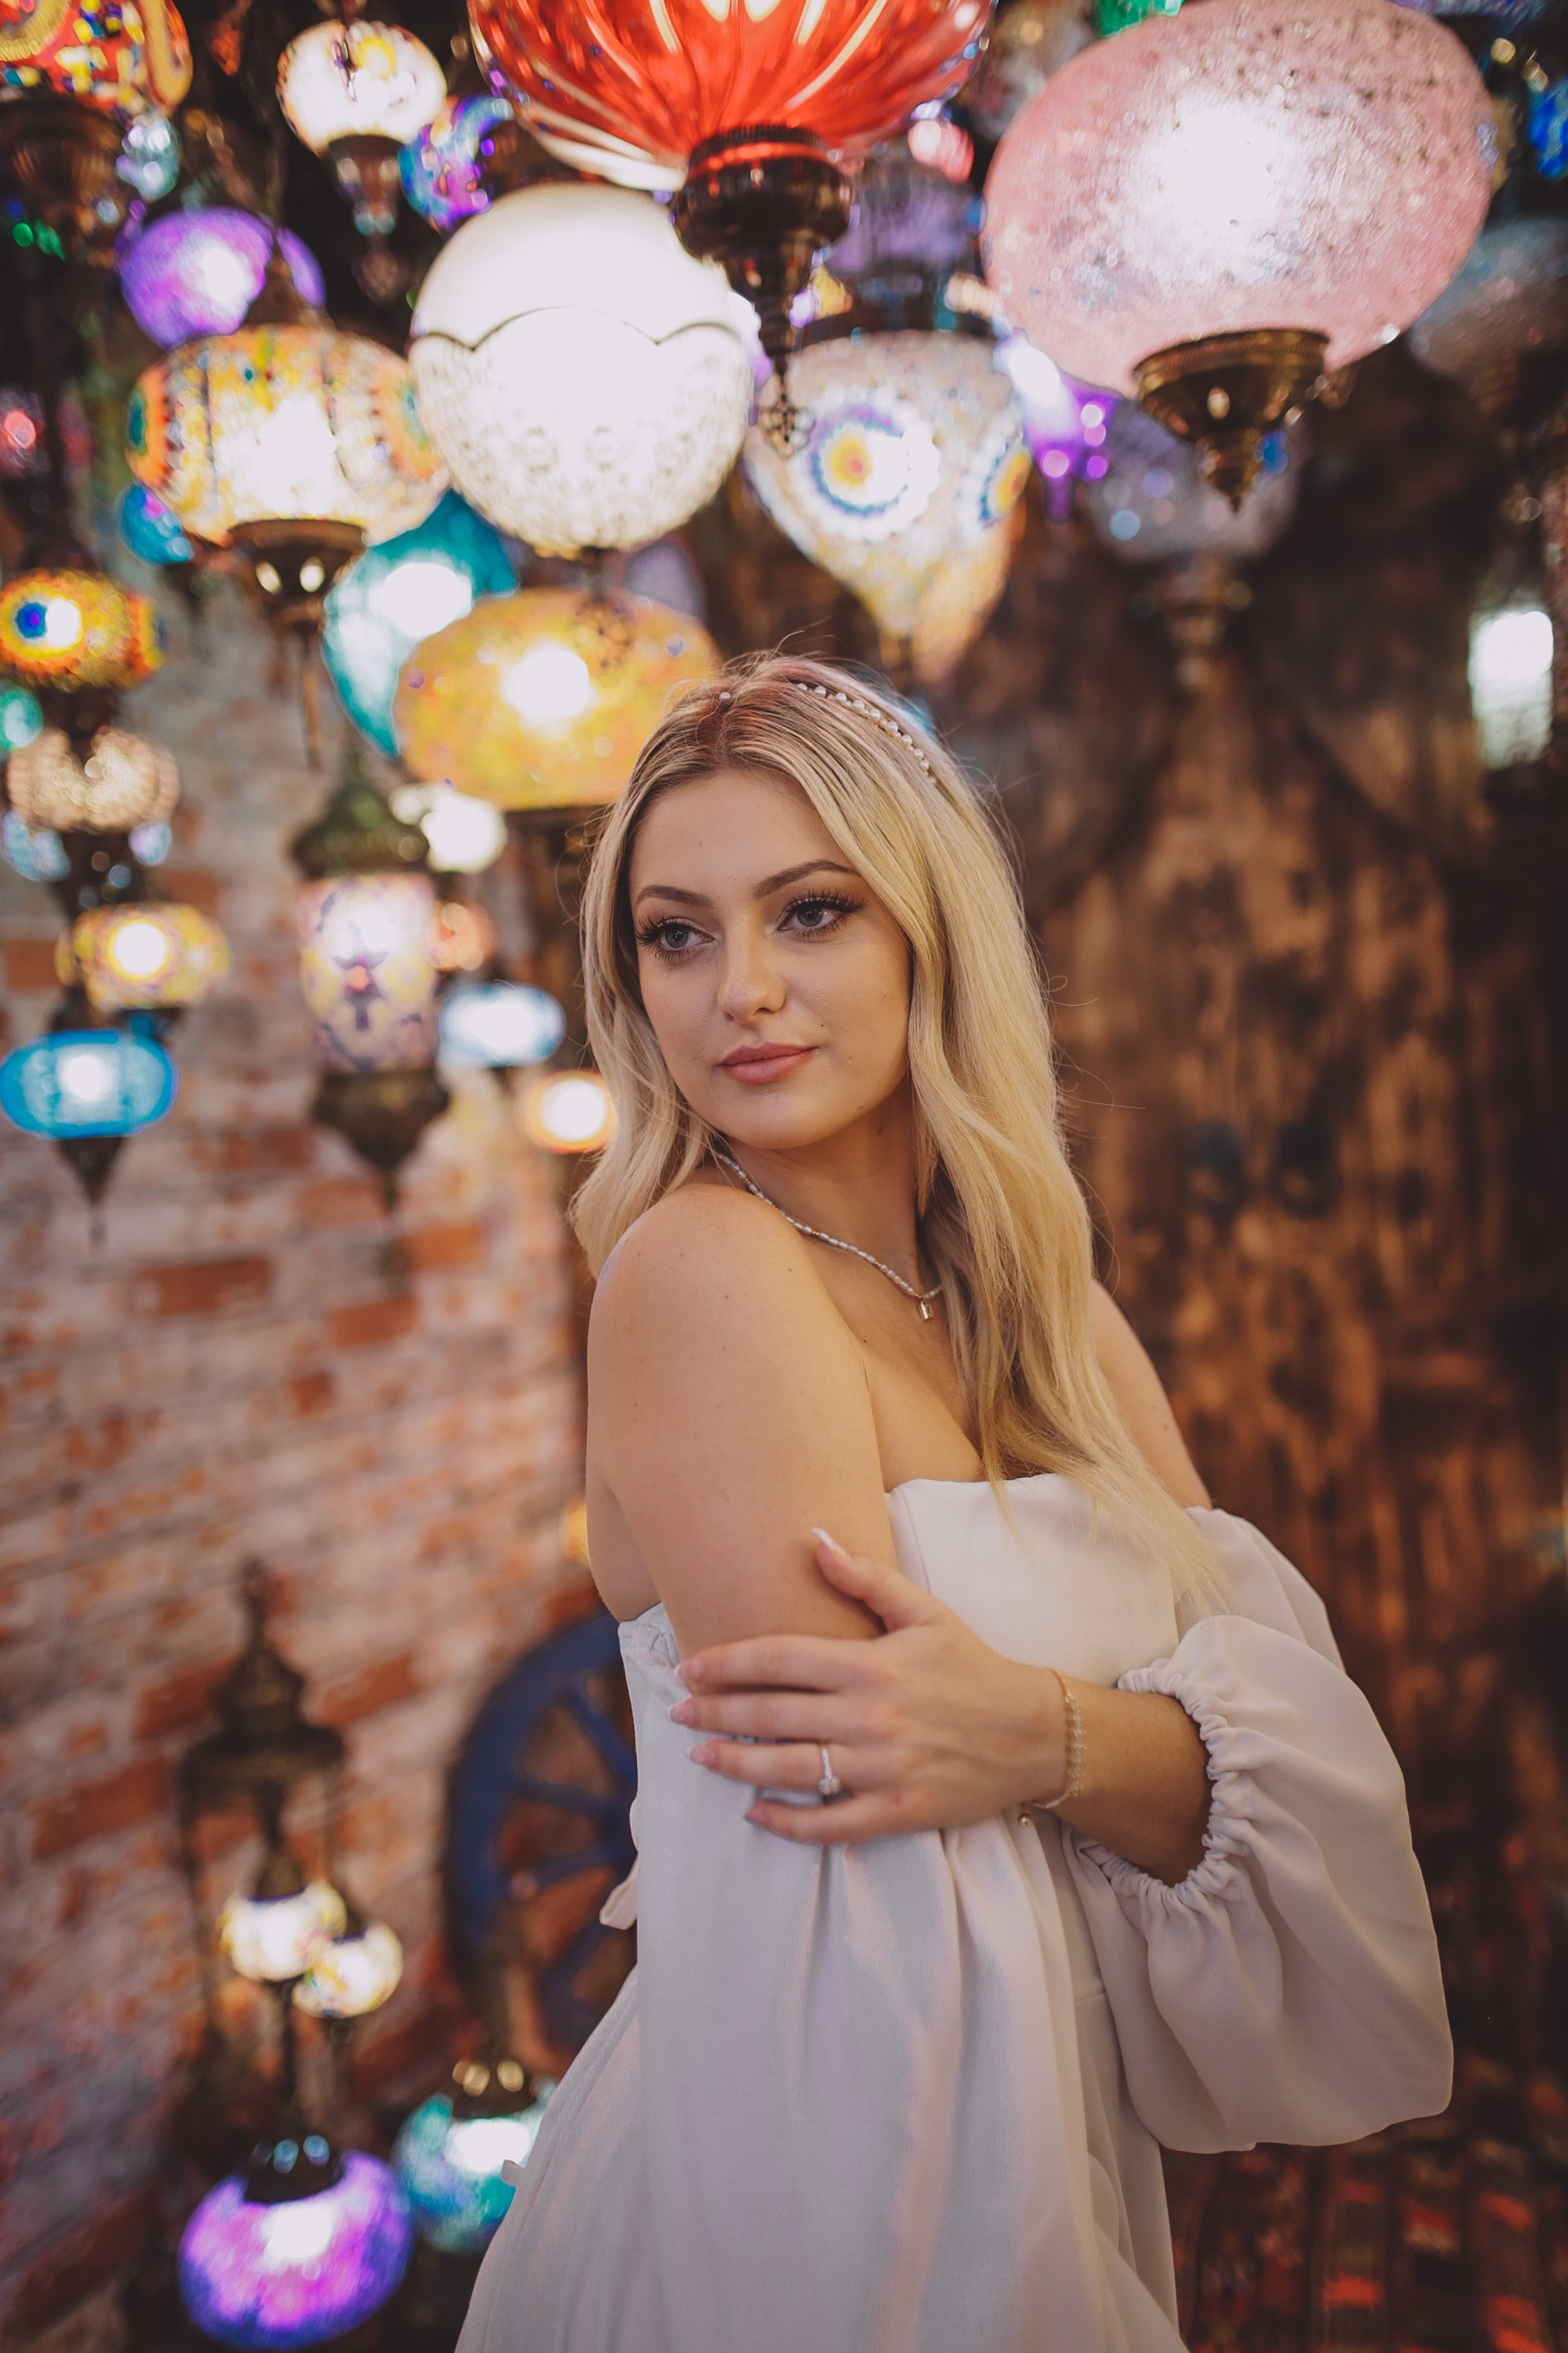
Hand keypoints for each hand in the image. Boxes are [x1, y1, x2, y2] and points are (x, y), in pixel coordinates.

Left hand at [670, 1531, 1067, 1844]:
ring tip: (702, 1758)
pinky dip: (788, 1822)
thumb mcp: (926, 1611)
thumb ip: (865, 1578)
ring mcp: (883, 1769)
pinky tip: (755, 1813)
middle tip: (677, 1713)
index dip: (728, 1662)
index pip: (781, 1659)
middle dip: (716, 1713)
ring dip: (737, 1765)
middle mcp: (871, 1716)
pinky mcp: (898, 1812)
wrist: (1035, 1733)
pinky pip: (830, 1824)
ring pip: (792, 1769)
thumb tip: (813, 1538)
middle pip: (774, 1714)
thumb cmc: (973, 1667)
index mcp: (872, 1664)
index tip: (689, 1667)